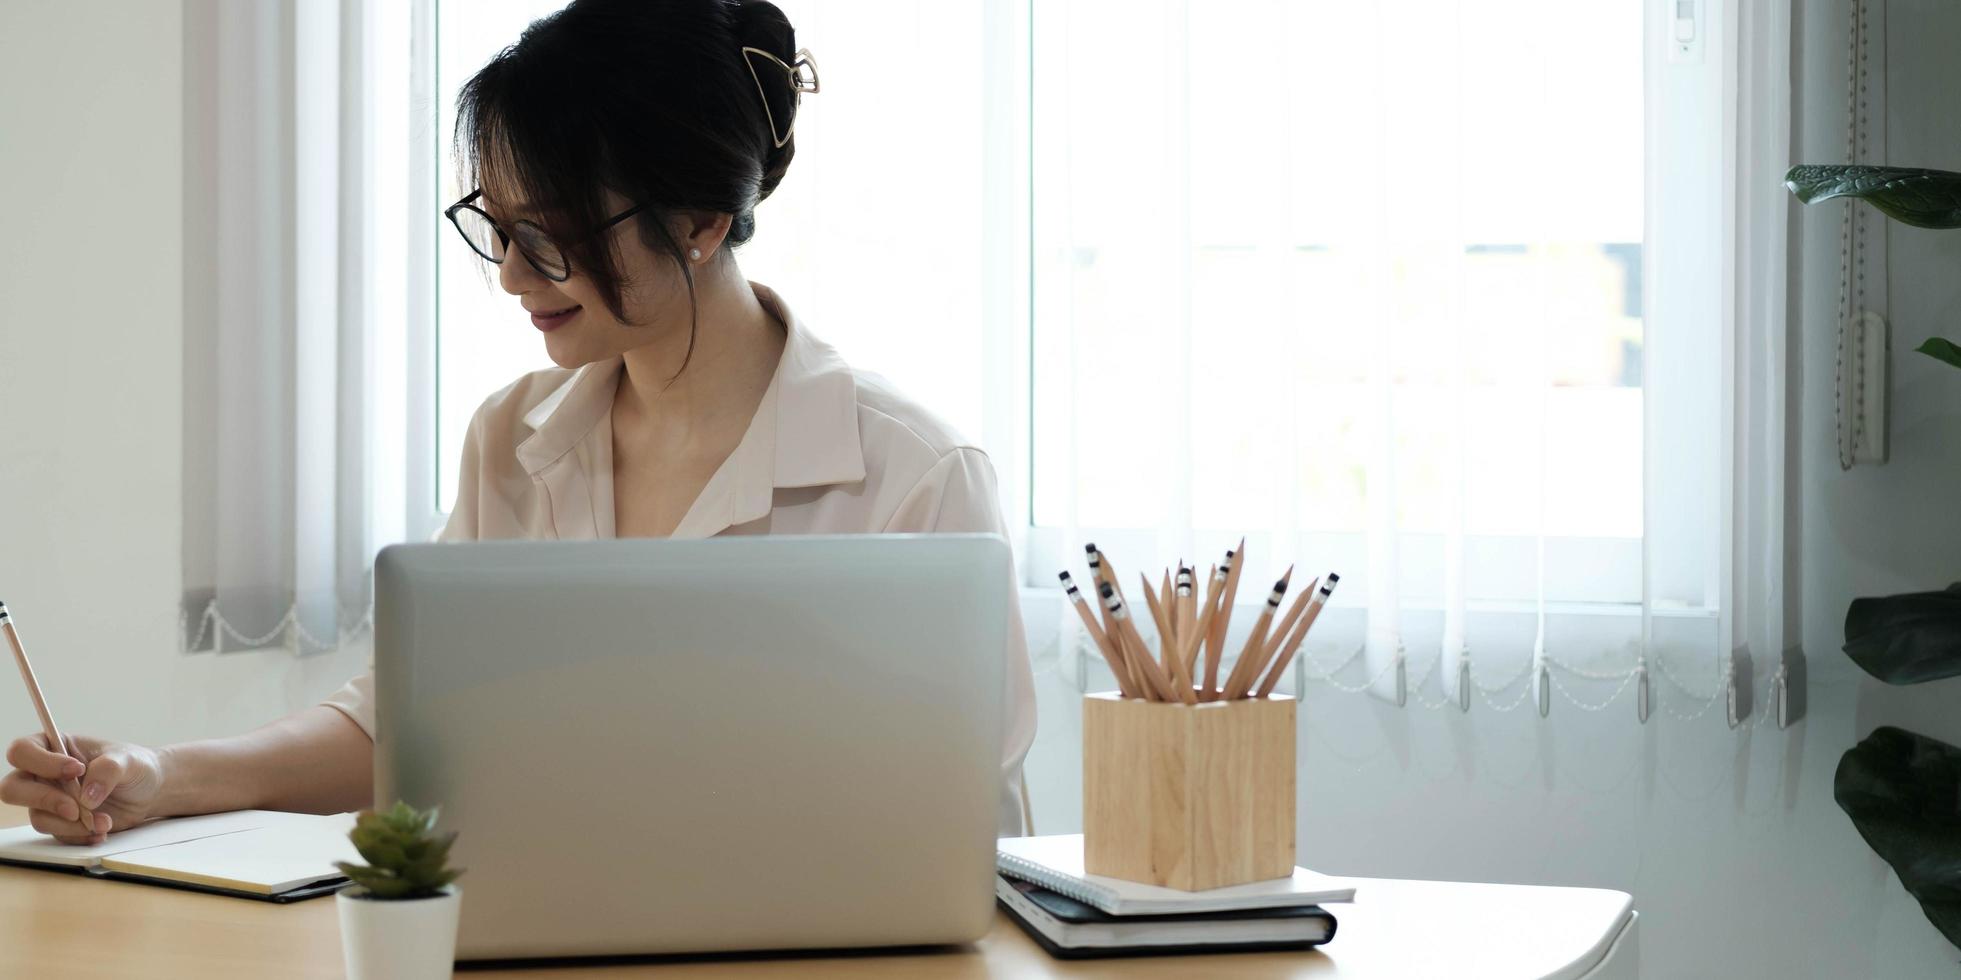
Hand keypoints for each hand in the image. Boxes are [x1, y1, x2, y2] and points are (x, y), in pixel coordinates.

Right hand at [1, 734, 165, 844]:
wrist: (150, 792)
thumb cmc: (135, 766)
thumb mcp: (129, 761)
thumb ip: (108, 770)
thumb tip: (86, 797)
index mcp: (55, 747)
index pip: (23, 751)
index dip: (42, 762)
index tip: (77, 769)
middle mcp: (44, 775)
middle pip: (13, 788)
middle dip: (45, 800)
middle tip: (76, 808)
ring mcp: (49, 801)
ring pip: (38, 817)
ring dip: (70, 824)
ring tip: (104, 821)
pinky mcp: (60, 823)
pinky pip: (58, 834)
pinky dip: (79, 836)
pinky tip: (101, 831)